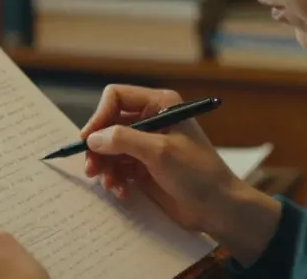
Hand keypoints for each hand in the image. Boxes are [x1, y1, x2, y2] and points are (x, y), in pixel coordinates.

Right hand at [80, 84, 243, 234]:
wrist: (218, 208)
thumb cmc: (198, 173)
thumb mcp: (159, 152)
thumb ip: (123, 140)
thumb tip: (93, 138)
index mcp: (159, 104)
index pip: (117, 97)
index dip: (100, 116)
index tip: (89, 140)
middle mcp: (151, 120)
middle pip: (109, 124)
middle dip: (98, 147)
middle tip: (91, 169)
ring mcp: (146, 144)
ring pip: (109, 148)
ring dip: (105, 166)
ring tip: (108, 184)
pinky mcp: (144, 166)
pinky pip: (117, 167)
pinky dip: (115, 178)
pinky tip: (122, 191)